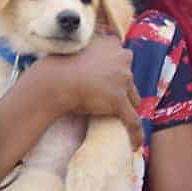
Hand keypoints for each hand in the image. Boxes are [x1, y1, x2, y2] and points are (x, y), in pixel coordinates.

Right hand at [31, 35, 142, 149]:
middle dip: (122, 88)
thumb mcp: (77, 48)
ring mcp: (122, 80)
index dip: (116, 69)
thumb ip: (88, 50)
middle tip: (108, 98)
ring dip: (127, 106)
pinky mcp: (118, 100)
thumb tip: (87, 51)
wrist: (55, 79)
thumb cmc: (59, 66)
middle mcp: (122, 60)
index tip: (110, 78)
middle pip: (129, 78)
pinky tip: (135, 145)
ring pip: (133, 98)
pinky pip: (133, 121)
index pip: (122, 57)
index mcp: (112, 45)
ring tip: (120, 119)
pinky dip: (136, 134)